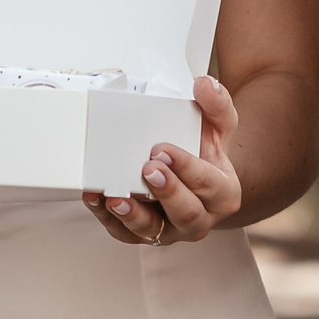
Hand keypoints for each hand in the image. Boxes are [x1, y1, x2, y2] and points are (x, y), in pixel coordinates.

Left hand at [82, 74, 241, 246]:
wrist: (192, 172)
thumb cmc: (203, 147)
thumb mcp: (216, 125)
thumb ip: (216, 104)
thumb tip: (205, 84)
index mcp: (223, 193)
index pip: (210, 185)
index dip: (188, 169)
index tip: (163, 149)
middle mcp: (200, 218)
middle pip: (188, 214)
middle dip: (167, 192)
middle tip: (147, 168)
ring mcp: (170, 230)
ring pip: (153, 231)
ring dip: (132, 215)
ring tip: (115, 197)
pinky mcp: (142, 234)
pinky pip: (124, 233)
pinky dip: (107, 218)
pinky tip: (96, 198)